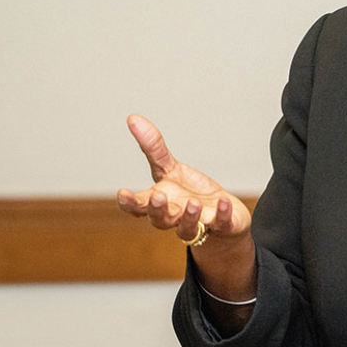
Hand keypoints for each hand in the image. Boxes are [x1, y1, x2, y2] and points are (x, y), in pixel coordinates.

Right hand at [116, 114, 251, 245]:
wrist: (220, 213)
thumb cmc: (188, 191)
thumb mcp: (170, 167)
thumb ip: (153, 147)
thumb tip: (133, 118)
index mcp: (159, 203)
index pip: (138, 206)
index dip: (129, 202)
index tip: (123, 192)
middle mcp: (175, 217)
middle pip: (160, 220)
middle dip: (158, 210)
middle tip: (158, 196)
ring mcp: (197, 224)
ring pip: (187, 228)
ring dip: (189, 217)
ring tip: (194, 203)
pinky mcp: (221, 225)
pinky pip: (221, 223)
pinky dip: (222, 215)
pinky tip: (223, 202)